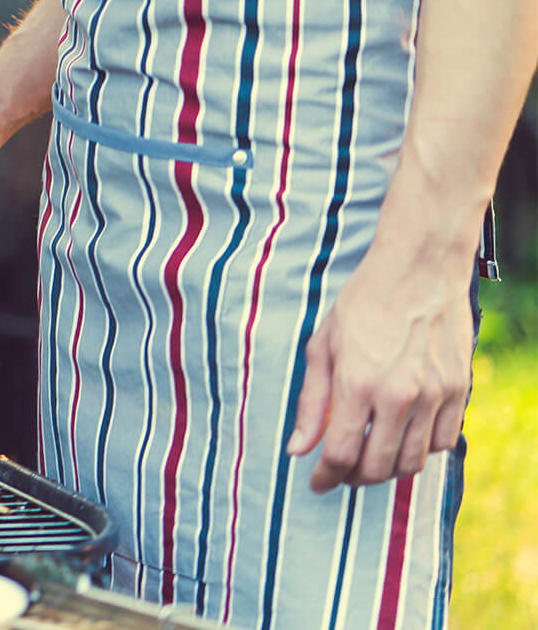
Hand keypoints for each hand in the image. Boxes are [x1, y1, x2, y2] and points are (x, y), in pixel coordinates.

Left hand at [286, 204, 476, 492]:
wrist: (418, 272)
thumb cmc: (363, 304)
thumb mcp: (322, 346)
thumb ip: (310, 402)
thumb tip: (297, 448)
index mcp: (357, 383)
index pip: (340, 453)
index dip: (325, 477)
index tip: (316, 483)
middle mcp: (398, 395)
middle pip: (377, 466)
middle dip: (354, 478)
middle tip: (341, 473)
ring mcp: (434, 395)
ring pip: (412, 462)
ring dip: (388, 469)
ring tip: (369, 457)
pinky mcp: (458, 391)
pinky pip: (441, 443)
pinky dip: (420, 450)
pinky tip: (402, 438)